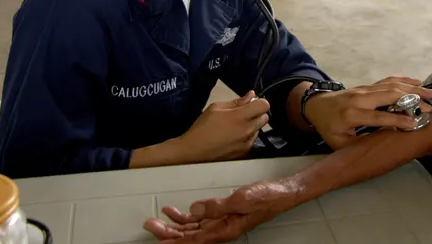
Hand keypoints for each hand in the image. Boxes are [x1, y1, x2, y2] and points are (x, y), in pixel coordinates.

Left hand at [144, 178, 298, 242]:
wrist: (281, 192)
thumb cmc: (266, 197)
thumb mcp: (240, 200)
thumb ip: (217, 206)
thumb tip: (195, 209)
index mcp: (225, 230)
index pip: (194, 241)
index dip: (174, 241)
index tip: (158, 238)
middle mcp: (221, 230)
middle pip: (189, 237)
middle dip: (169, 233)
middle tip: (150, 226)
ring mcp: (222, 222)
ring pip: (193, 229)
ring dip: (175, 225)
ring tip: (158, 219)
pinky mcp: (224, 213)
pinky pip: (201, 219)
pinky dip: (187, 216)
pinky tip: (176, 212)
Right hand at [173, 91, 269, 163]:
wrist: (193, 151)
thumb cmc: (203, 127)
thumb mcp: (216, 108)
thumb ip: (237, 101)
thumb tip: (252, 95)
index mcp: (240, 117)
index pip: (265, 105)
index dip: (259, 102)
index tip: (251, 103)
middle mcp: (248, 130)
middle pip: (265, 117)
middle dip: (257, 113)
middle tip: (242, 114)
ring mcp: (248, 143)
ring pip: (259, 129)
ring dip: (252, 125)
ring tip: (235, 127)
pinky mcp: (245, 153)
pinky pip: (252, 140)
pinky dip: (247, 136)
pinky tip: (234, 137)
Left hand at [304, 77, 431, 148]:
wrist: (316, 106)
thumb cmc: (329, 127)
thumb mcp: (339, 143)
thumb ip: (360, 145)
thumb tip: (382, 149)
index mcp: (352, 114)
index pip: (379, 117)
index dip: (397, 120)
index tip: (415, 123)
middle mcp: (360, 98)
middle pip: (389, 95)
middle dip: (412, 99)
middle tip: (431, 105)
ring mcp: (364, 89)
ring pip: (391, 85)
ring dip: (412, 88)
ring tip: (430, 93)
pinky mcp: (367, 86)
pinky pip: (387, 81)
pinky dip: (403, 80)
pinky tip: (416, 82)